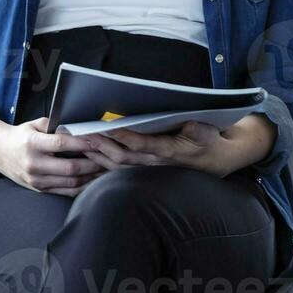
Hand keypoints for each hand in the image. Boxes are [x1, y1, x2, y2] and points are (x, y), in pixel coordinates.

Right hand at [0, 117, 103, 196]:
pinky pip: (65, 192)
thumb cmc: (21, 136)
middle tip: (109, 158)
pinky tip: (93, 181)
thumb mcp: (35, 124)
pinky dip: (82, 187)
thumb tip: (79, 127)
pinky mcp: (40, 189)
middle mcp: (34, 164)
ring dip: (91, 177)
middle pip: (69, 167)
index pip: (61, 144)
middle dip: (93, 163)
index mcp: (32, 144)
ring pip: (70, 182)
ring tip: (106, 170)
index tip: (99, 140)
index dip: (82, 143)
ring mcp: (36, 180)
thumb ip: (56, 125)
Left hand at [83, 116, 275, 178]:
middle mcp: (154, 162)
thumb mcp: (209, 132)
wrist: (214, 162)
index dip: (125, 137)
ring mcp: (147, 168)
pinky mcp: (142, 169)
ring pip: (116, 165)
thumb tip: (191, 123)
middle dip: (101, 146)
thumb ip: (198, 129)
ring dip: (97, 155)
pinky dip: (100, 163)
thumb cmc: (208, 142)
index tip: (108, 128)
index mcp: (169, 152)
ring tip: (79, 142)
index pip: (142, 145)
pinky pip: (117, 169)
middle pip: (122, 157)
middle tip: (82, 134)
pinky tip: (86, 154)